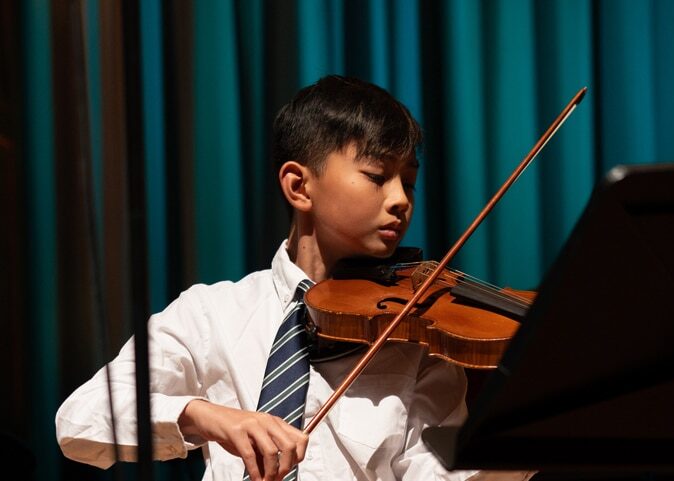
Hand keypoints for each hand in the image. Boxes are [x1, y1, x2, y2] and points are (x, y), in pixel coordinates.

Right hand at [178, 400, 307, 480]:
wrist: (211, 417)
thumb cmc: (236, 431)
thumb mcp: (256, 439)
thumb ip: (268, 453)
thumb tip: (278, 475)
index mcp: (276, 422)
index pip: (301, 438)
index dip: (298, 457)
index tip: (289, 469)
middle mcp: (267, 421)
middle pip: (289, 446)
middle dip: (286, 468)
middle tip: (277, 479)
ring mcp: (252, 424)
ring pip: (271, 452)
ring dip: (270, 473)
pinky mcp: (236, 431)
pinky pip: (250, 455)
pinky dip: (254, 471)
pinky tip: (254, 478)